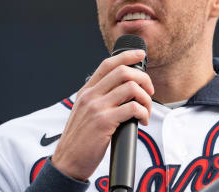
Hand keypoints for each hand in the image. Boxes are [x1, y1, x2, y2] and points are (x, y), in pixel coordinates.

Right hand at [51, 50, 153, 180]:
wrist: (68, 163)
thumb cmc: (81, 140)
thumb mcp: (85, 112)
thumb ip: (100, 99)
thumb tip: (126, 90)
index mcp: (86, 91)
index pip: (107, 64)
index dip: (127, 56)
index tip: (141, 55)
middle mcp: (90, 96)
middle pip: (123, 72)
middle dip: (144, 79)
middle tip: (150, 93)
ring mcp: (96, 107)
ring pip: (131, 88)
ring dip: (146, 99)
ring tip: (146, 112)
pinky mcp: (103, 122)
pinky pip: (132, 108)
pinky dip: (143, 113)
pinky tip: (142, 121)